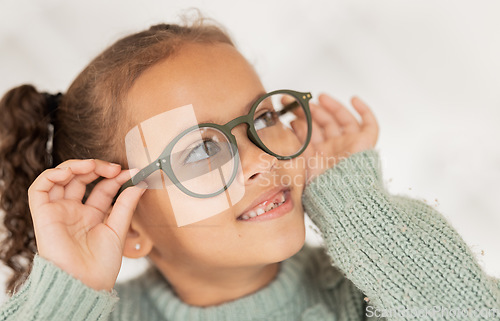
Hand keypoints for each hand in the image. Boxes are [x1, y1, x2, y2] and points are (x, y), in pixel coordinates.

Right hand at [28, 159, 146, 290]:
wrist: (86, 282)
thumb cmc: (102, 264)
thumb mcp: (118, 229)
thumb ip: (126, 204)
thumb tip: (140, 182)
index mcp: (92, 215)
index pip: (102, 187)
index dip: (115, 177)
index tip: (131, 172)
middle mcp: (74, 211)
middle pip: (81, 178)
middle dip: (97, 167)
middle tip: (114, 168)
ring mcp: (58, 211)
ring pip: (60, 178)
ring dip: (75, 166)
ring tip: (92, 166)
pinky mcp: (43, 214)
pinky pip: (39, 188)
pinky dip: (52, 175)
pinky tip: (70, 172)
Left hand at [291, 94, 378, 182]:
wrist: (341, 196)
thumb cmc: (321, 186)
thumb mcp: (302, 160)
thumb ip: (297, 142)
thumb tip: (289, 122)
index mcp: (319, 156)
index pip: (310, 132)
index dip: (300, 119)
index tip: (288, 108)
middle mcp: (334, 149)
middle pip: (324, 124)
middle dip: (311, 110)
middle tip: (297, 100)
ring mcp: (350, 145)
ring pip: (343, 120)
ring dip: (332, 107)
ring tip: (320, 97)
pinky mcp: (366, 144)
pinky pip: (369, 124)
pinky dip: (364, 111)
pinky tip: (353, 99)